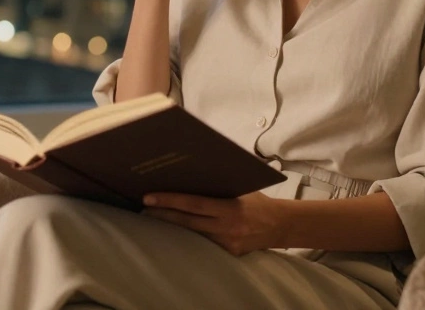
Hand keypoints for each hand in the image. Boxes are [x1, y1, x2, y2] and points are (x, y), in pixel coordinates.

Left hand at [141, 191, 285, 255]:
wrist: (280, 225)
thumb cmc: (258, 201)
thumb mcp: (242, 188)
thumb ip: (221, 185)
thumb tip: (192, 172)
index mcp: (231, 207)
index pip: (194, 204)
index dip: (170, 201)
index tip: (149, 197)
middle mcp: (228, 227)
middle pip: (188, 221)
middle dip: (163, 214)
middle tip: (143, 207)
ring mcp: (227, 242)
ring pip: (193, 234)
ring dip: (172, 225)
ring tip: (153, 216)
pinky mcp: (229, 253)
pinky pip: (204, 242)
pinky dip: (189, 234)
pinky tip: (176, 228)